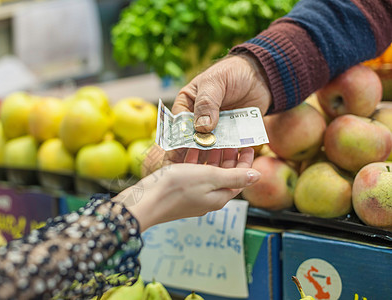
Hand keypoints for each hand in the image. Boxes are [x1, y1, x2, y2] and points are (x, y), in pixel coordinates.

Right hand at [115, 147, 259, 231]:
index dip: (245, 162)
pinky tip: (190, 147)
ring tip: (210, 137)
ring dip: (209, 155)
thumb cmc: (177, 188)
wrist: (144, 201)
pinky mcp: (179, 190)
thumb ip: (234, 176)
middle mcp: (207, 197)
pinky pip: (191, 172)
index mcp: (219, 197)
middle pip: (223, 174)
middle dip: (226, 155)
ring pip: (206, 172)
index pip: (239, 178)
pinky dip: (194, 159)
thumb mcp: (210, 178)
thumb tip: (257, 176)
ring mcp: (192, 194)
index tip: (247, 145)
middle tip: (228, 136)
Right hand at [165, 54, 271, 164]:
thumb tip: (202, 127)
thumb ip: (207, 103)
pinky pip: (227, 147)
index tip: (183, 152)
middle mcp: (198, 119)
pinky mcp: (230, 135)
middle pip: (192, 141)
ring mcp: (214, 129)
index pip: (179, 125)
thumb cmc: (232, 72)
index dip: (180, 139)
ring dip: (212, 156)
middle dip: (196, 152)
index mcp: (186, 104)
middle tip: (200, 163)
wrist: (260, 76)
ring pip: (210, 147)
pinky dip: (228, 154)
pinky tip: (231, 162)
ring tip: (216, 165)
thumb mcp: (215, 83)